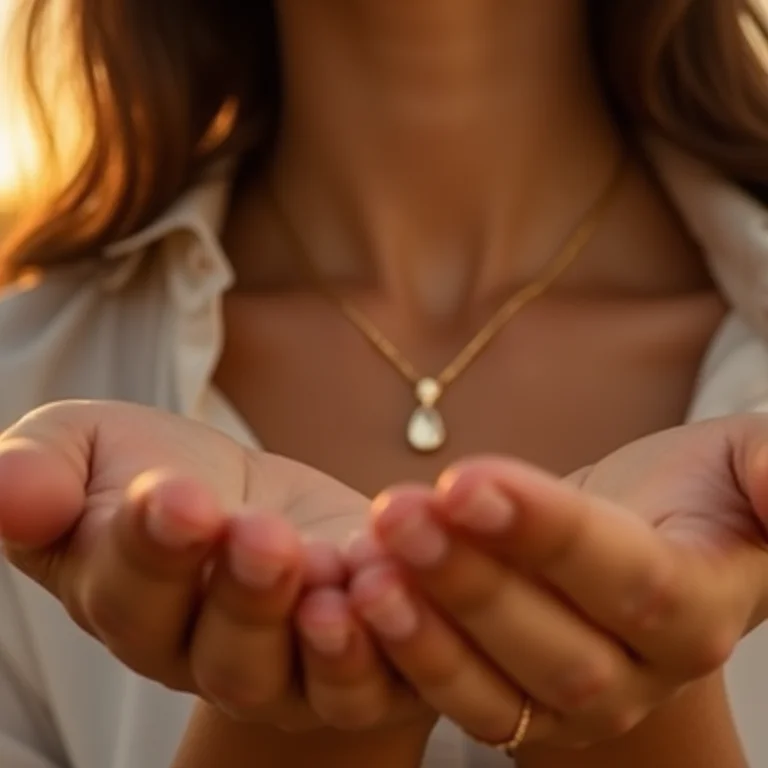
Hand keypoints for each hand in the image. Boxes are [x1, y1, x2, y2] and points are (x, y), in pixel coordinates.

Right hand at [0, 400, 425, 731]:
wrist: (265, 505)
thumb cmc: (169, 473)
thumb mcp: (92, 448)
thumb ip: (42, 469)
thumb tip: (4, 493)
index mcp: (129, 602)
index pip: (130, 589)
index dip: (151, 546)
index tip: (173, 494)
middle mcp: (205, 655)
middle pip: (221, 647)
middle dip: (242, 592)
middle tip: (259, 535)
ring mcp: (289, 672)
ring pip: (299, 675)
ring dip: (319, 634)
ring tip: (333, 579)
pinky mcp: (365, 665)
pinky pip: (378, 677)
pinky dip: (392, 644)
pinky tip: (397, 587)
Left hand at [347, 415, 767, 749]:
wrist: (635, 540)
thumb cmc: (690, 493)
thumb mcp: (737, 460)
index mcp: (700, 607)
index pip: (628, 579)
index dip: (548, 533)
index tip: (466, 481)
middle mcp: (641, 674)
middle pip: (557, 644)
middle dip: (471, 579)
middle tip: (399, 514)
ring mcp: (580, 705)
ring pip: (502, 686)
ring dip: (426, 630)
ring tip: (366, 569)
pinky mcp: (524, 712)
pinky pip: (465, 702)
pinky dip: (410, 661)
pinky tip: (358, 604)